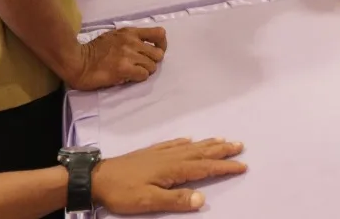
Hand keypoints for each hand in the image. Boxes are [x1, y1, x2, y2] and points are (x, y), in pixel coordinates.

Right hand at [67, 27, 166, 91]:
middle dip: (153, 61)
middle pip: (158, 53)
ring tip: (134, 72)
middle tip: (142, 66)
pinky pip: (143, 75)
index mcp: (130, 32)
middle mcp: (132, 41)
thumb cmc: (93, 51)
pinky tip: (129, 77)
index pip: (159, 33)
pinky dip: (139, 78)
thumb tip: (142, 47)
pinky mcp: (125, 68)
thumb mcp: (113, 36)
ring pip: (152, 66)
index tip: (156, 51)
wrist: (78, 61)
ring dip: (145, 71)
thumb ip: (128, 39)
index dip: (162, 44)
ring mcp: (129, 55)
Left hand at [93, 138, 246, 213]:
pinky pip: (174, 144)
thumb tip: (202, 199)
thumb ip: (176, 199)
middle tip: (240, 145)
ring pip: (191, 146)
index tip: (242, 165)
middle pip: (202, 152)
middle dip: (222, 149)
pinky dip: (186, 142)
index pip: (205, 167)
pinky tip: (189, 140)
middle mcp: (171, 157)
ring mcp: (160, 153)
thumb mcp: (150, 201)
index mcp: (173, 169)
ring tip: (223, 139)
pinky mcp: (150, 152)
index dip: (224, 166)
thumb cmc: (124, 192)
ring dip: (208, 143)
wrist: (97, 178)